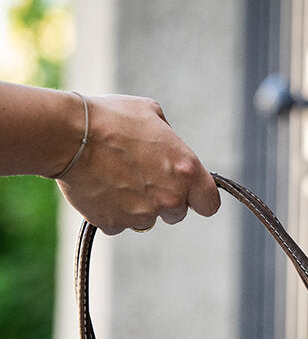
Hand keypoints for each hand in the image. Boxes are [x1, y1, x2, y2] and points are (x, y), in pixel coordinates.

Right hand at [55, 94, 220, 234]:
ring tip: (115, 178)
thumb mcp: (152, 114)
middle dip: (164, 200)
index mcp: (187, 171)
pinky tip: (98, 188)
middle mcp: (170, 198)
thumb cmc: (111, 118)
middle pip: (177, 213)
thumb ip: (170, 139)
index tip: (189, 194)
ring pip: (147, 219)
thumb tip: (170, 149)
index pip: (209, 204)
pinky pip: (118, 224)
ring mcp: (142, 214)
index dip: (199, 199)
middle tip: (141, 177)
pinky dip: (110, 212)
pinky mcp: (114, 223)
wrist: (67, 134)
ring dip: (136, 206)